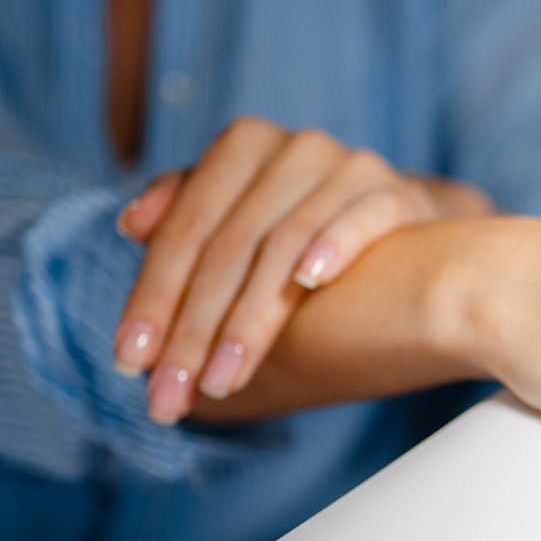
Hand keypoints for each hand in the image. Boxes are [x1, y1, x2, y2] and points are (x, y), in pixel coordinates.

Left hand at [114, 116, 491, 421]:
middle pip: (228, 246)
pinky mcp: (398, 193)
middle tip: (170, 394)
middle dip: (193, 330)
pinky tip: (309, 282)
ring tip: (224, 379)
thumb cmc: (311, 228)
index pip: (184, 230)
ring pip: (283, 244)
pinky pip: (363, 219)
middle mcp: (292, 147)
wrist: (411, 220)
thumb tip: (130, 225)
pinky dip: (334, 245)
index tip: (129, 363)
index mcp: (242, 147)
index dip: (152, 297)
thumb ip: (188, 220)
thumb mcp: (243, 220)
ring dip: (249, 321)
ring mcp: (347, 167)